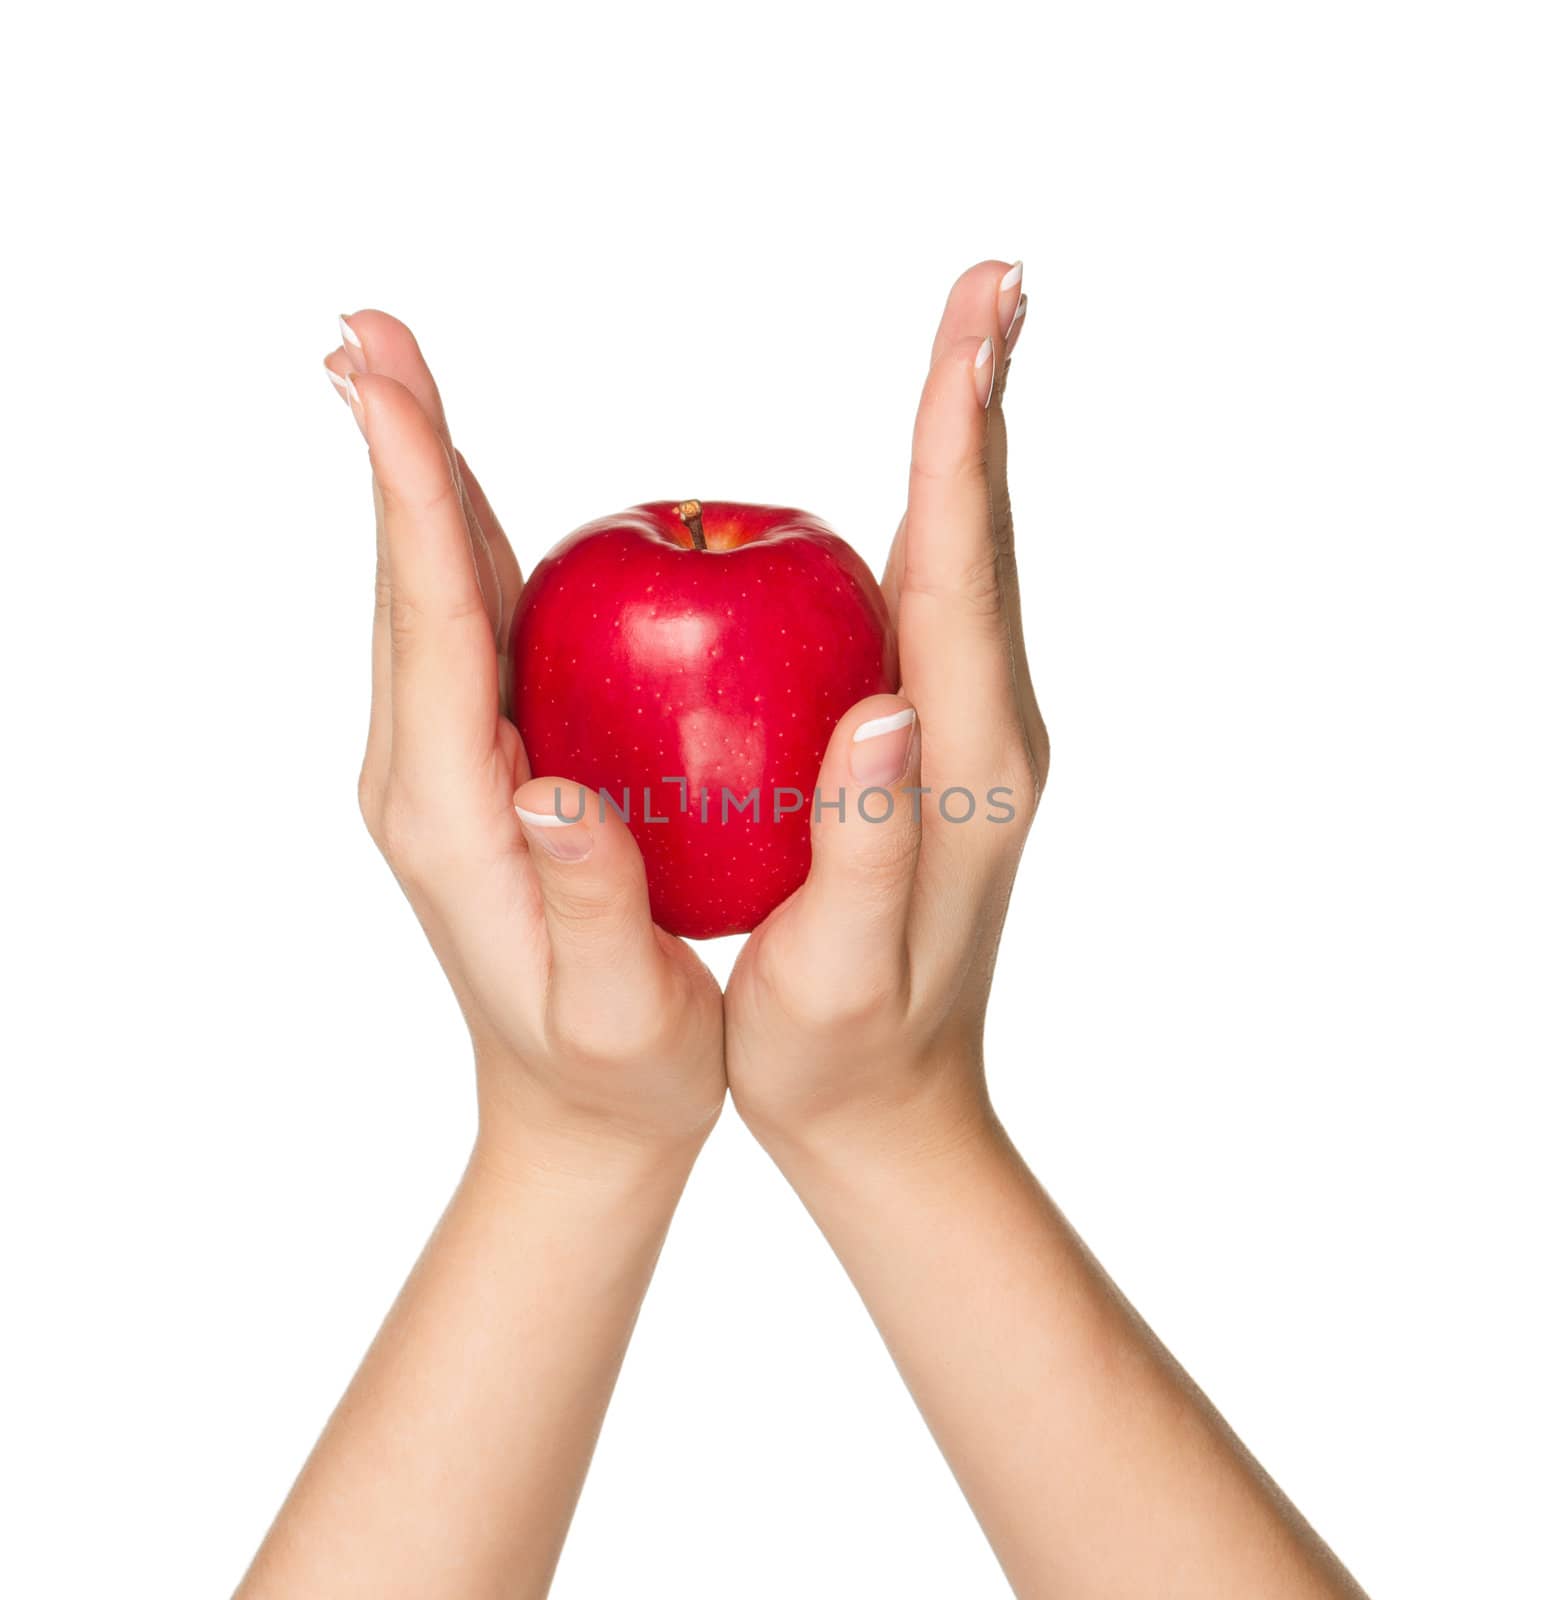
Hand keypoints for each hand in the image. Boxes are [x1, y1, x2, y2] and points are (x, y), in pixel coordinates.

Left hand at [324, 316, 723, 1165]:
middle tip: (369, 330)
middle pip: (406, 588)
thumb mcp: (615, 1013)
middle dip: (390, 452)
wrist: (576, 1114)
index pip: (429, 631)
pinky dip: (458, 544)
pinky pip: (468, 635)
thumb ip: (586, 906)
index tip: (384, 383)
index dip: (408, 499)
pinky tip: (460, 489)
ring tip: (394, 372)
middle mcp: (424, 774)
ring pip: (428, 599)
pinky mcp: (481, 770)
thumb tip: (552, 789)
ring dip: (411, 482)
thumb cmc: (617, 1072)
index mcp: (450, 815)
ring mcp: (445, 768)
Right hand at [724, 261, 1041, 1159]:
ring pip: (967, 564)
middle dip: (980, 404)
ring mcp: (968, 735)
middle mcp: (987, 729)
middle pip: (984, 541)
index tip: (972, 327)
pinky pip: (931, 608)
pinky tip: (918, 474)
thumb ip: (877, 844)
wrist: (893, 1106)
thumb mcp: (845, 969)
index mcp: (967, 766)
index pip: (963, 579)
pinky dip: (933, 515)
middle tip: (992, 280)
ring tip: (970, 336)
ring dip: (966, 445)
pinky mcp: (937, 749)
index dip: (962, 448)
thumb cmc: (844, 1051)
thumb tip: (885, 705)